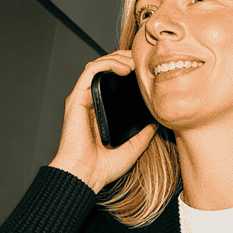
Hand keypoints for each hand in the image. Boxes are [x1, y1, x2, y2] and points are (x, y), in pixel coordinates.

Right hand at [49, 50, 157, 193]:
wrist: (85, 175)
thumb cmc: (102, 167)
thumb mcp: (132, 148)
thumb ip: (143, 135)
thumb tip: (156, 124)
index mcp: (100, 111)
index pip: (112, 82)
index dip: (127, 70)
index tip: (146, 70)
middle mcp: (89, 102)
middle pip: (105, 69)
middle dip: (124, 59)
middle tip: (142, 60)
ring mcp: (82, 99)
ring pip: (97, 66)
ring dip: (117, 58)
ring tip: (135, 61)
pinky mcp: (76, 98)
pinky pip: (90, 72)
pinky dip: (107, 64)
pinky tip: (124, 67)